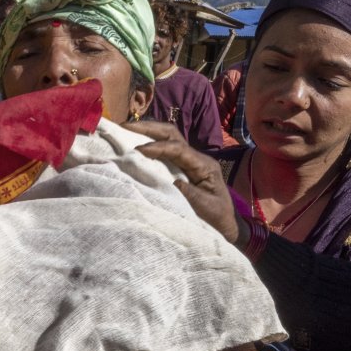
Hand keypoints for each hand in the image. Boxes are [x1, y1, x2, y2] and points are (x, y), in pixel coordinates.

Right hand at [125, 120, 239, 242]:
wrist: (225, 224)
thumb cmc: (217, 216)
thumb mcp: (204, 207)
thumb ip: (188, 193)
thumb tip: (169, 181)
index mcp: (204, 165)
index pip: (178, 149)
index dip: (158, 147)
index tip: (138, 150)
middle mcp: (196, 157)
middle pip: (172, 134)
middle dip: (149, 128)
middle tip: (125, 126)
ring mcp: (188, 160)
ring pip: (167, 138)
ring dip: (147, 132)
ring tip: (125, 131)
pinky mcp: (181, 167)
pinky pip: (164, 150)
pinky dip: (149, 145)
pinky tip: (134, 145)